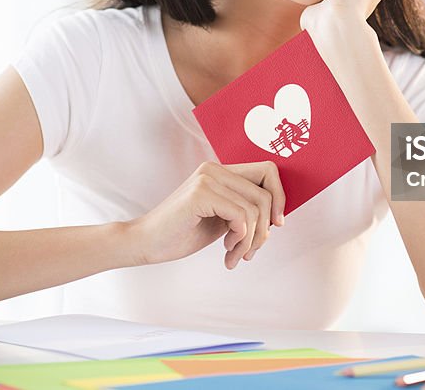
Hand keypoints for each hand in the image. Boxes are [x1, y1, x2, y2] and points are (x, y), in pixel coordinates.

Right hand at [129, 161, 285, 269]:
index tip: (275, 225)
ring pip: (255, 209)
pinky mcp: (201, 193)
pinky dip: (240, 239)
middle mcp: (215, 169)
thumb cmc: (182, 232)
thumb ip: (244, 210)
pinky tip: (226, 251)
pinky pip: (241, 216)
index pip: (268, 172)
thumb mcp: (222, 219)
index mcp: (221, 171)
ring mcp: (207, 179)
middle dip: (264, 229)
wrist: (145, 243)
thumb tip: (277, 216)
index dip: (279, 198)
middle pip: (265, 193)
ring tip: (235, 255)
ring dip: (250, 241)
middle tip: (250, 251)